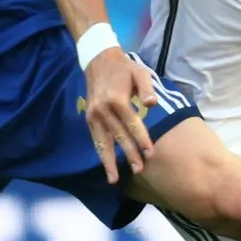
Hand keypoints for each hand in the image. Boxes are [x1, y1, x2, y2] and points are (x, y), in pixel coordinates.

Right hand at [82, 46, 156, 183]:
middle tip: (139, 170)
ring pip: (102, 142)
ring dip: (109, 161)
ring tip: (114, 179)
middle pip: (118, 136)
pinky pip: (95, 139)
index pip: (131, 123)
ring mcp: (94, 115)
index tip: (150, 152)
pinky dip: (100, 153)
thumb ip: (147, 87)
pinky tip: (106, 166)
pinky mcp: (89, 118)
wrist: (98, 61)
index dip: (141, 139)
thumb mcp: (139, 71)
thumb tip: (152, 104)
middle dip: (129, 154)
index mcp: (116, 99)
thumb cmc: (124, 68)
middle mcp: (103, 109)